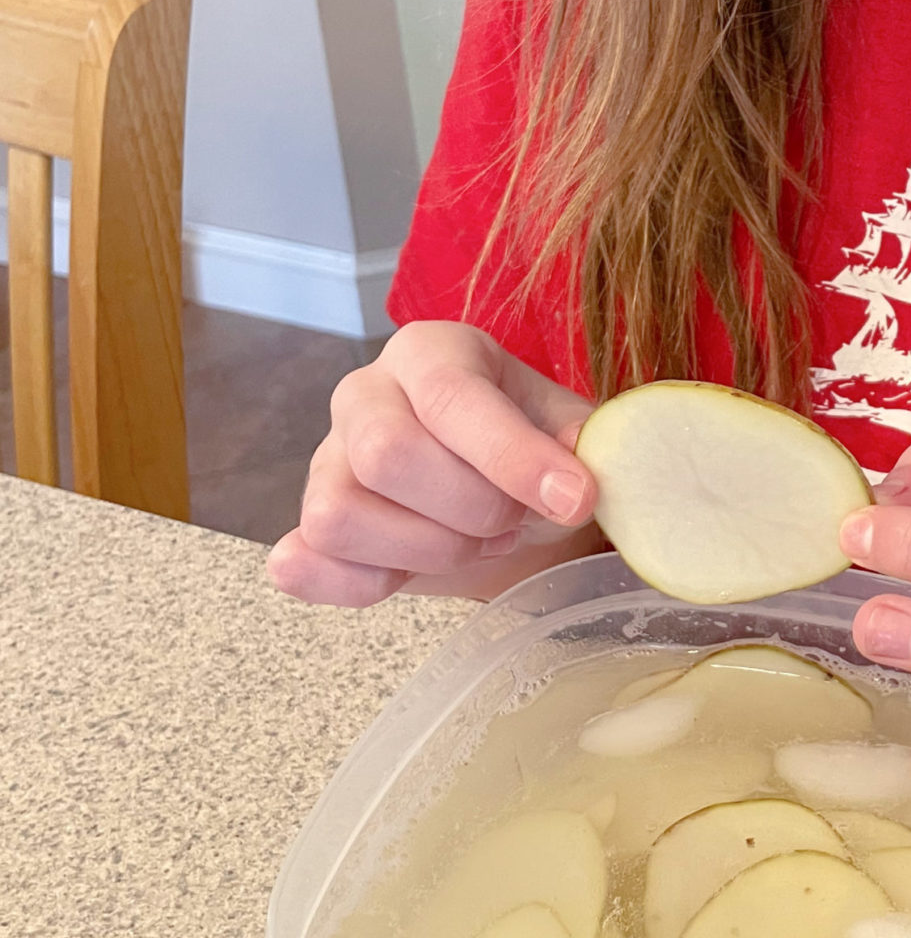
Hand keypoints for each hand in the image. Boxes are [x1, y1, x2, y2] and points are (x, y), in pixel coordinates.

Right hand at [268, 321, 598, 605]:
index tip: (575, 499)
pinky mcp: (312, 527)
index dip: (513, 456)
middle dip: (471, 509)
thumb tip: (576, 465)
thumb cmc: (525, 451)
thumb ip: (576, 441)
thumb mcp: (564, 430)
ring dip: (428, 550)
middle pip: (386, 454)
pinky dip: (358, 583)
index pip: (450, 397)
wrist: (497, 493)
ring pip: (340, 515)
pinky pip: (306, 563)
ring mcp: (326, 461)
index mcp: (430, 354)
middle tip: (514, 522)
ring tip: (475, 543)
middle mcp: (365, 395)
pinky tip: (410, 574)